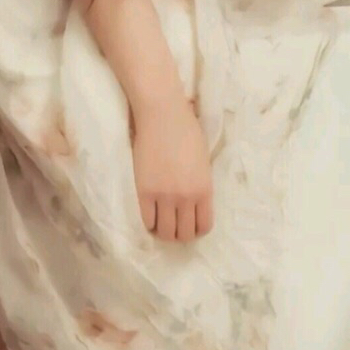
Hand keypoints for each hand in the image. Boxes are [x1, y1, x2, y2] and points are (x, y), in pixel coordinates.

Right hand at [129, 93, 213, 241]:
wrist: (162, 115)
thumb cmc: (186, 130)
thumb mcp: (203, 161)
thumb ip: (201, 184)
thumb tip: (195, 202)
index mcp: (205, 189)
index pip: (204, 226)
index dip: (197, 230)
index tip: (190, 225)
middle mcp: (186, 197)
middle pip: (184, 234)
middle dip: (180, 234)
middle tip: (174, 226)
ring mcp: (165, 196)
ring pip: (165, 233)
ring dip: (164, 232)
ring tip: (161, 223)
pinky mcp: (144, 192)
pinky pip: (147, 221)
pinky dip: (150, 224)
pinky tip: (151, 216)